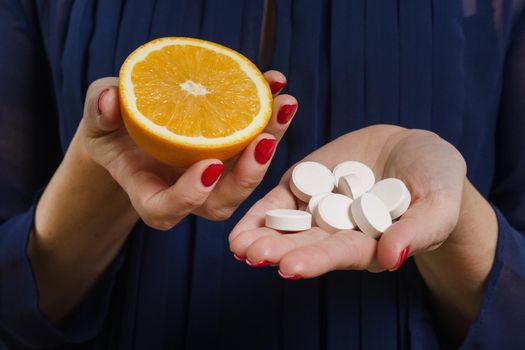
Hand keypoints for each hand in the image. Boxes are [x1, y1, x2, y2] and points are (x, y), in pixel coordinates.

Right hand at [80, 72, 296, 229]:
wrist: (133, 126)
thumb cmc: (112, 129)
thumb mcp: (97, 120)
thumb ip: (98, 111)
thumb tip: (109, 99)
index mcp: (149, 192)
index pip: (165, 210)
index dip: (188, 196)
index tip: (209, 165)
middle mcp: (188, 193)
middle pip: (221, 202)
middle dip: (247, 176)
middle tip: (264, 140)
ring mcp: (214, 176)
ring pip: (249, 175)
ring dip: (271, 140)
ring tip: (283, 104)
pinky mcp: (232, 153)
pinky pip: (257, 140)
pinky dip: (270, 115)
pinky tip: (275, 83)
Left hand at [229, 125, 467, 275]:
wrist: (413, 152)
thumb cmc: (436, 181)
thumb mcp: (438, 204)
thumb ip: (417, 231)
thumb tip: (392, 257)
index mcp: (370, 244)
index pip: (341, 254)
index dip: (317, 260)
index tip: (290, 268)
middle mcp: (338, 232)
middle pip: (306, 243)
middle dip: (279, 249)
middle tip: (254, 254)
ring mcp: (317, 208)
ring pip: (286, 225)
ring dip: (261, 235)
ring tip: (238, 245)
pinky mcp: (303, 185)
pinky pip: (278, 200)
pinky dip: (259, 212)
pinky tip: (238, 226)